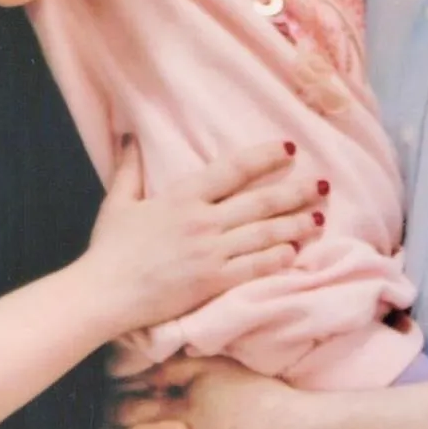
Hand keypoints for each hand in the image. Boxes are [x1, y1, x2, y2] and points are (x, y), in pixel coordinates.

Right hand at [84, 140, 323, 334]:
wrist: (105, 293)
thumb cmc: (109, 248)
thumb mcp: (118, 201)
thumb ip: (130, 168)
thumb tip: (131, 135)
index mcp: (183, 197)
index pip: (233, 169)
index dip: (264, 157)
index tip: (288, 148)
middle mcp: (203, 221)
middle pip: (259, 202)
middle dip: (294, 192)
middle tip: (322, 184)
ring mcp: (211, 253)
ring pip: (264, 234)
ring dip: (295, 225)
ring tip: (319, 218)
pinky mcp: (213, 283)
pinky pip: (254, 267)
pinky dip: (277, 258)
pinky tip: (295, 253)